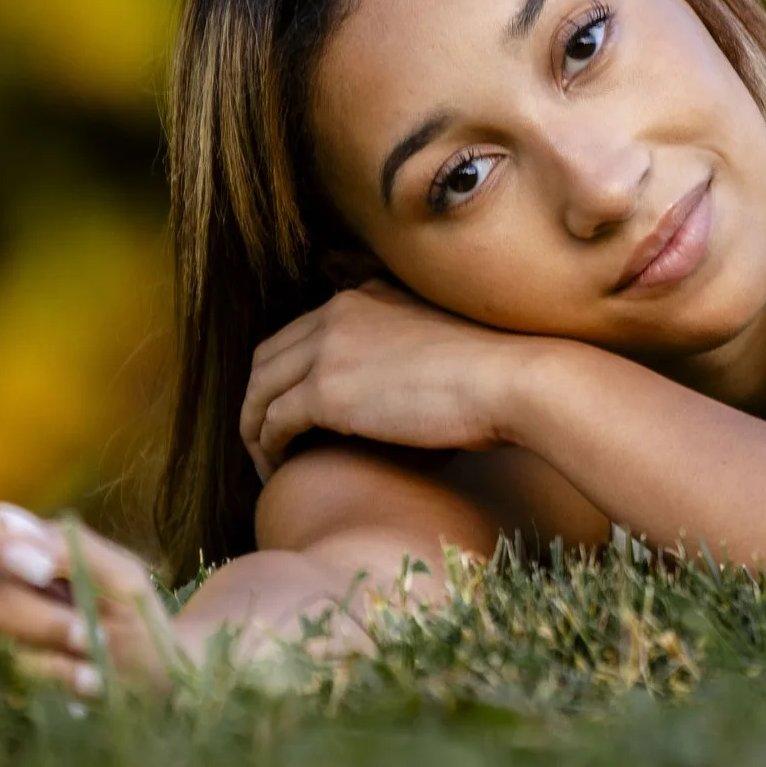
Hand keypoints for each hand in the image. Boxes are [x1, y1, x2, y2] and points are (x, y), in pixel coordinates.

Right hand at [0, 500, 184, 694]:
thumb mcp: (118, 574)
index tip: (42, 571)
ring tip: (96, 663)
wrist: (148, 677)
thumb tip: (14, 529)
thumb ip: (70, 546)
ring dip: (39, 653)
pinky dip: (44, 679)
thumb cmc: (127, 611)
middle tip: (86, 634)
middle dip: (28, 616)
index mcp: (3, 542)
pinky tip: (84, 681)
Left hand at [239, 278, 541, 480]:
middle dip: (258, 399)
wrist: (511, 379)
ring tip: (266, 463)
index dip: (286, 374)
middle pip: (268, 357)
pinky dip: (267, 447)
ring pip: (260, 389)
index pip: (300, 332)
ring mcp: (328, 348)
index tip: (293, 410)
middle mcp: (337, 312)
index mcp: (364, 296)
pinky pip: (272, 421)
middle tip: (266, 439)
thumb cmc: (495, 374)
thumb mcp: (439, 341)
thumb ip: (405, 348)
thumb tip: (399, 390)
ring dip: (254, 428)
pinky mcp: (326, 390)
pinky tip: (279, 471)